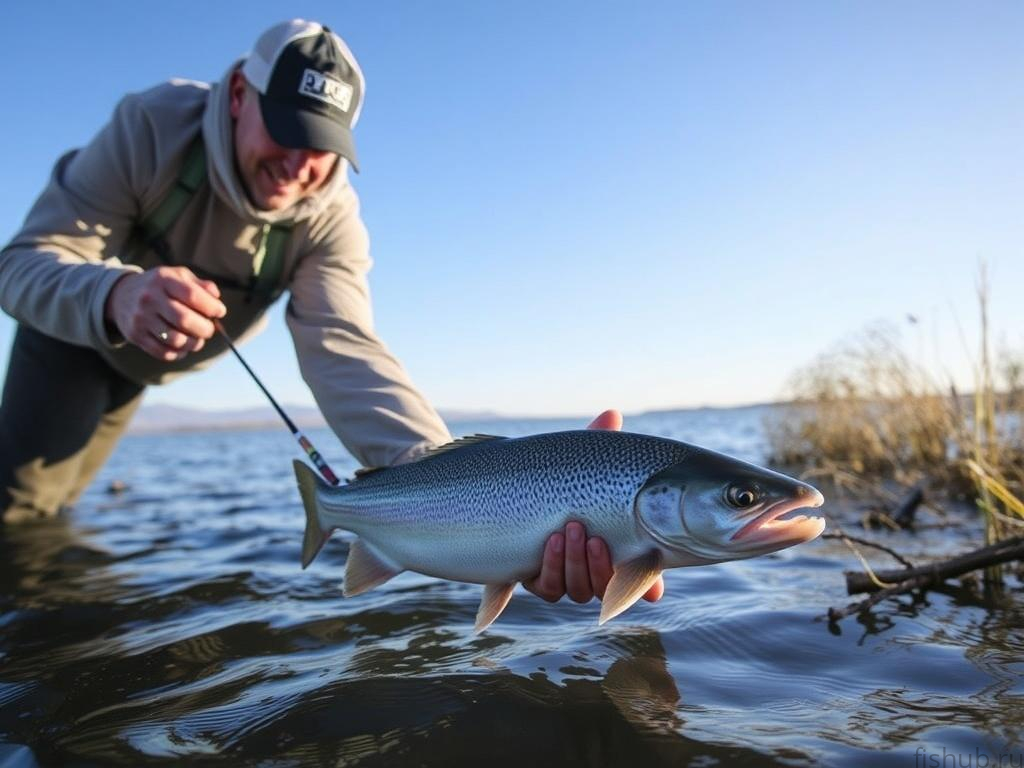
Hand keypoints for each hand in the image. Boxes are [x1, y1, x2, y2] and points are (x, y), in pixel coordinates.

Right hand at [105, 266, 226, 360]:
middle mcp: (150, 298)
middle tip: (209, 330)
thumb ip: (200, 286)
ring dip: (194, 344)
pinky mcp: (135, 336)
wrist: (120, 296)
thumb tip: (216, 298)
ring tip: (197, 340)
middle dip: (205, 329)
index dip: (212, 307)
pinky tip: (183, 347)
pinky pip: (163, 352)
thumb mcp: (178, 276)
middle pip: (185, 320)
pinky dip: (179, 353)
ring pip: (175, 340)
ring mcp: (141, 318)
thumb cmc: (160, 286)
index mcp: (163, 280)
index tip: (220, 312)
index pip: (193, 295)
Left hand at [521, 409, 665, 604]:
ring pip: (576, 589)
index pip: (637, 574)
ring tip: (570, 530)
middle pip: (605, 586)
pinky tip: (548, 542)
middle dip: (601, 565)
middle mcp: (587, 568)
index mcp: (610, 544)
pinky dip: (549, 567)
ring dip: (576, 564)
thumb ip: (597, 442)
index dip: (648, 584)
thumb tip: (611, 414)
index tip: (655, 589)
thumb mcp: (575, 458)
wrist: (491, 492)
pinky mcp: (532, 579)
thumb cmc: (549, 474)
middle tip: (593, 536)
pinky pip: (545, 587)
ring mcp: (560, 576)